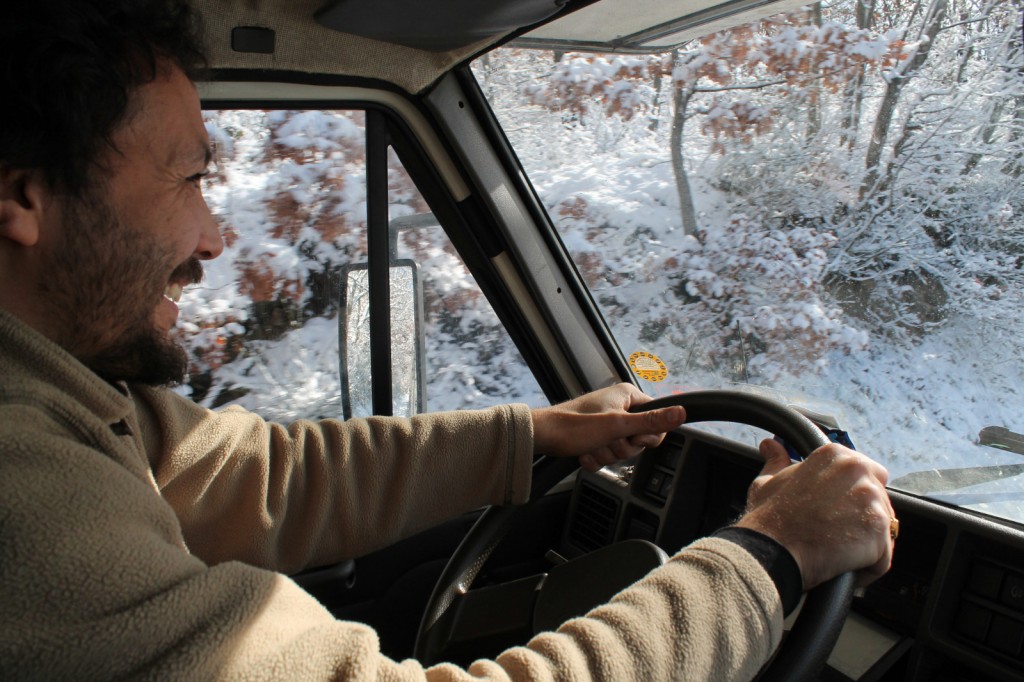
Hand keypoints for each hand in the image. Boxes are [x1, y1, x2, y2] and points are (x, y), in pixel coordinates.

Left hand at [531, 383, 685, 471]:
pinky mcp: (595, 436)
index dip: (647, 434)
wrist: (543, 436)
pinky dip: (596, 458)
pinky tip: (584, 452)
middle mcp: (619, 406)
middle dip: (621, 447)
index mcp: (628, 396)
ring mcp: (606, 422)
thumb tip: (682, 412)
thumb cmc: (575, 426)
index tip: (632, 436)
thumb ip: (652, 421)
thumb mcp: (618, 425)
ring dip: (607, 454)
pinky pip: (607, 454)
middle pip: (639, 438)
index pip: (657, 418)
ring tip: (592, 446)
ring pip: (622, 449)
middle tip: (607, 441)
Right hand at [736, 439, 892, 589]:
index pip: (867, 473)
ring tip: (836, 552)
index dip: (851, 498)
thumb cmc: (768, 519)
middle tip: (834, 534)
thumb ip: (777, 462)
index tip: (834, 512)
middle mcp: (857, 470)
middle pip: (880, 500)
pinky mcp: (878, 529)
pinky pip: (883, 556)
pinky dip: (867, 567)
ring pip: (882, 529)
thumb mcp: (767, 482)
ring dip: (864, 545)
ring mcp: (871, 499)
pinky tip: (844, 567)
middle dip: (862, 520)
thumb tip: (770, 446)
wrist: (771, 550)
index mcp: (834, 455)